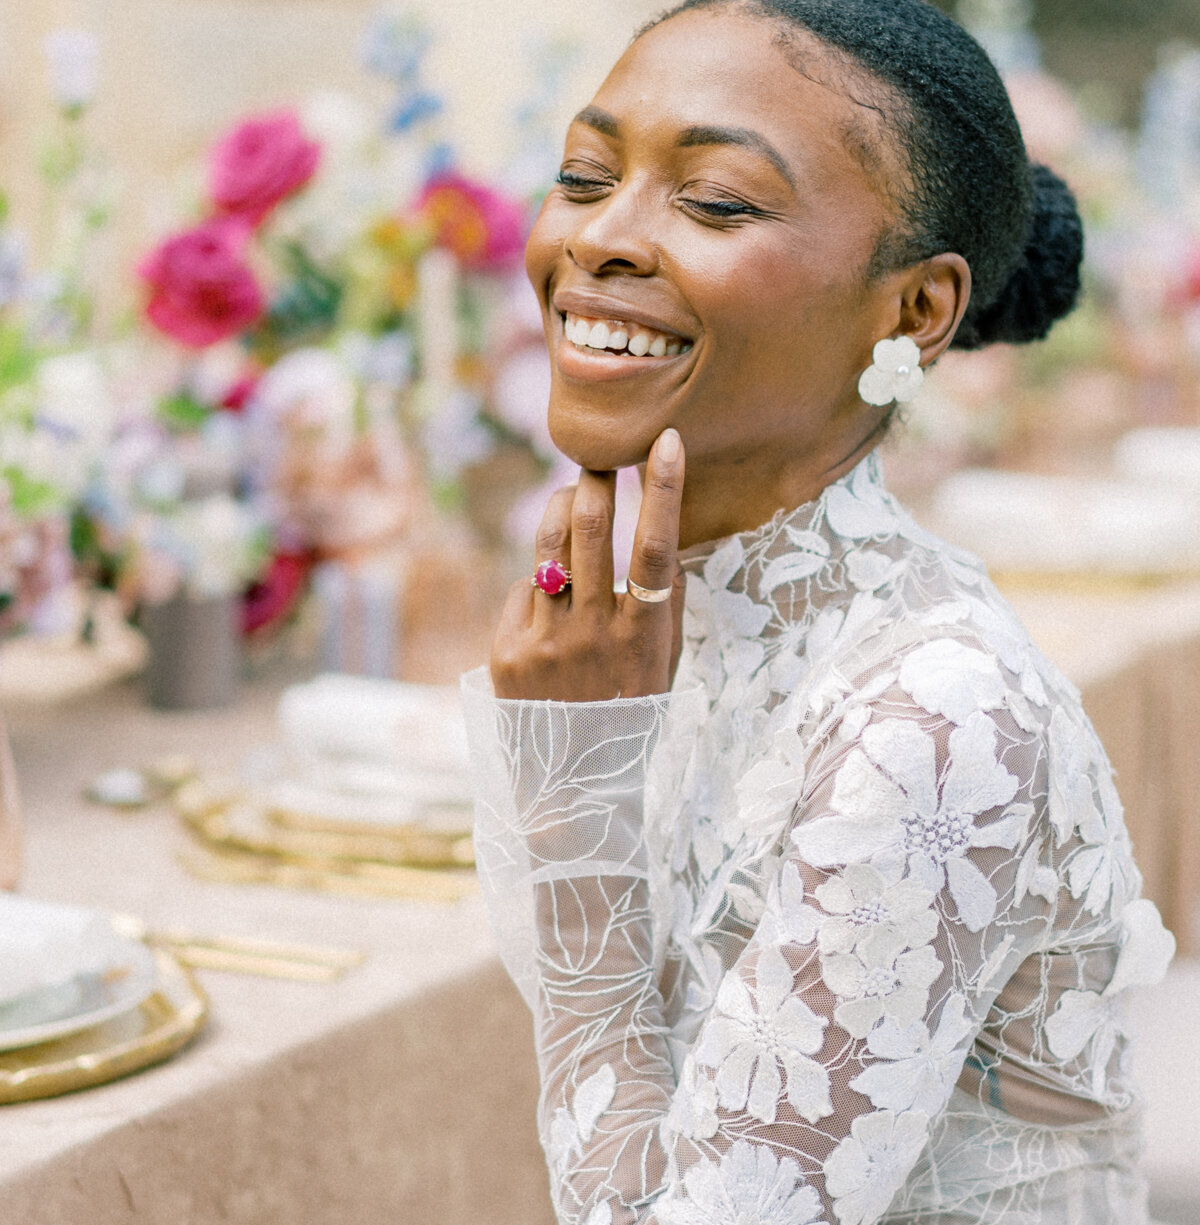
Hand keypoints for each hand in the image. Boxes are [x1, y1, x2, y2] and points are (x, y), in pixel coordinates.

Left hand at [491, 429, 684, 702]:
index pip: (655, 549)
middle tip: (598, 456)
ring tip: (571, 495)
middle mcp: (594, 633)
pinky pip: (524, 589)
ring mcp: (547, 641)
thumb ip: (663, 606)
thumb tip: (663, 544)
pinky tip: (550, 597)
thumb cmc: (629, 711)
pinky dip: (540, 580)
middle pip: (590, 528)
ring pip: (548, 545)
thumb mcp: (662, 663)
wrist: (572, 784)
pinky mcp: (509, 650)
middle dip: (594, 479)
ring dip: (560, 508)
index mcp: (643, 636)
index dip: (662, 490)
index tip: (665, 441)